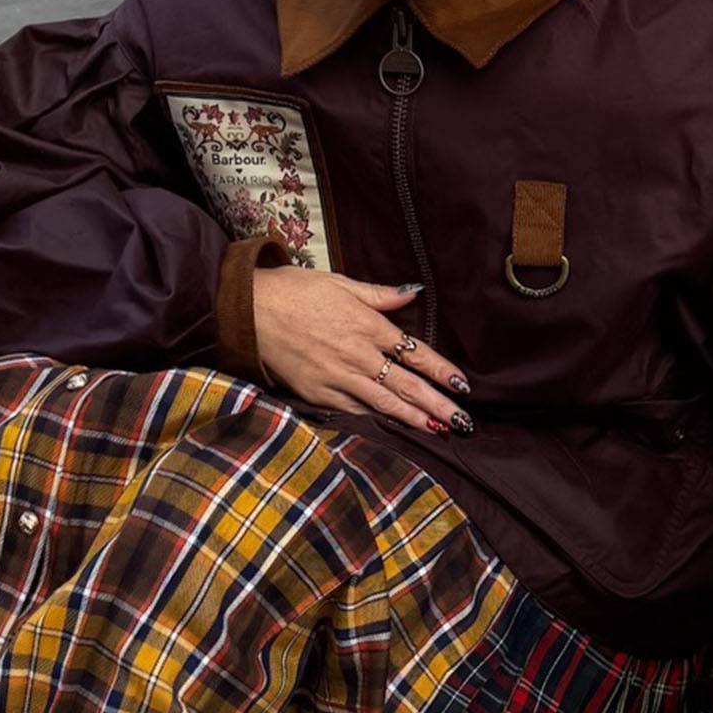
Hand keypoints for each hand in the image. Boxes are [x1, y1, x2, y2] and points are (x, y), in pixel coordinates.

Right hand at [247, 267, 474, 432]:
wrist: (249, 309)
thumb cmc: (293, 290)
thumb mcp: (340, 282)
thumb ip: (379, 294)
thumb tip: (412, 292)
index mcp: (368, 325)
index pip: (415, 353)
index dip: (441, 371)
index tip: (462, 385)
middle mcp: (357, 355)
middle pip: (406, 385)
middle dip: (437, 404)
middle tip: (463, 421)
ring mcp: (336, 377)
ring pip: (383, 403)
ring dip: (412, 418)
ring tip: (436, 430)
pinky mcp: (315, 392)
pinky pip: (352, 409)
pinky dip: (375, 419)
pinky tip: (391, 427)